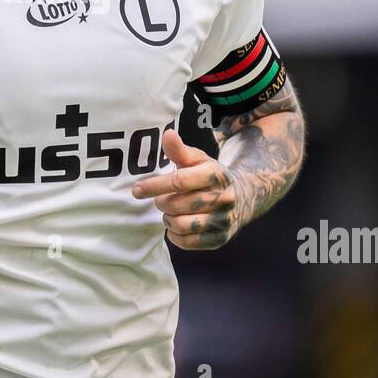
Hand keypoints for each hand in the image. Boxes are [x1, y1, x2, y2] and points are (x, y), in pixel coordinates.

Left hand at [132, 129, 238, 249]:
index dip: (154, 186)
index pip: (179, 181)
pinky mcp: (220, 239)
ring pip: (181, 225)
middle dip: (161, 203)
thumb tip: (167, 135)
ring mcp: (223, 220)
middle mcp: (223, 198)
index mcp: (215, 174)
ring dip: (168, 219)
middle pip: (178, 205)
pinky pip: (188, 242)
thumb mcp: (198, 160)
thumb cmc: (208, 177)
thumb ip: (180, 150)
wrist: (239, 199)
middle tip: (160, 200)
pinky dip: (175, 235)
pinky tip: (177, 225)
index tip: (137, 190)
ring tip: (169, 212)